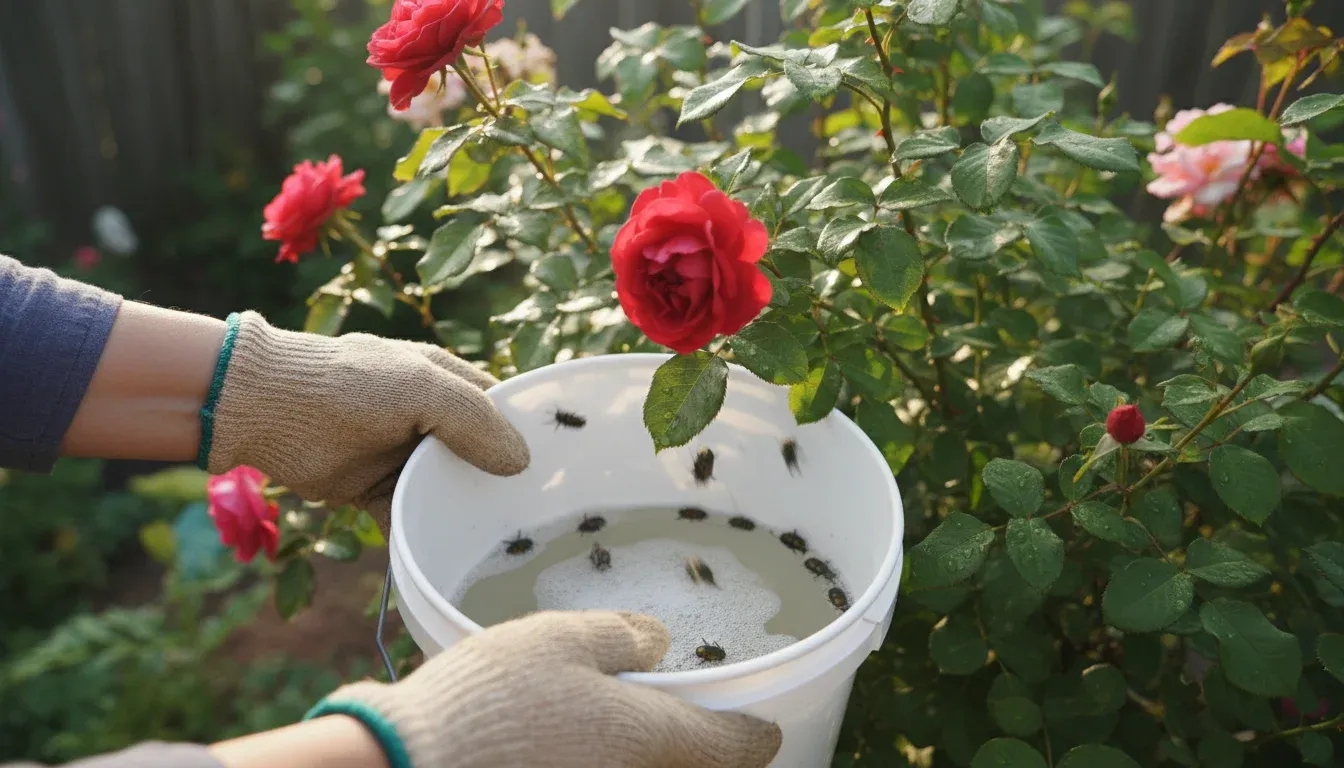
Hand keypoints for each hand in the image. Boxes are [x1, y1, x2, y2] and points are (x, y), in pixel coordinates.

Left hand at [206, 312, 528, 528]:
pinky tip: (445, 561)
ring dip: (464, 517)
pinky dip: (422, 539)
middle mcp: (430, 419)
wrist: (265, 409)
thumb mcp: (422, 389)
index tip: (557, 475)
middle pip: (479, 457)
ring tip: (501, 549)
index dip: (528, 438)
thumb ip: (474, 420)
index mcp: (447, 381)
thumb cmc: (349, 385)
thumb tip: (520, 463)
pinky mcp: (373, 490)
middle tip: (534, 522)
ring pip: (446, 491)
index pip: (502, 411)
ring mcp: (401, 456)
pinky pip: (408, 518)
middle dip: (501, 486)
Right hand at [308, 611, 782, 767]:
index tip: (765, 727)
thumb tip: (658, 643)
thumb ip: (620, 637)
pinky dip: (601, 757)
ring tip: (615, 712)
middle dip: (693, 746)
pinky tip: (568, 734)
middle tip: (687, 715)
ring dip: (642, 750)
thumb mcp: (559, 640)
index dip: (754, 734)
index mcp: (648, 737)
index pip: (733, 748)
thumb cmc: (489, 700)